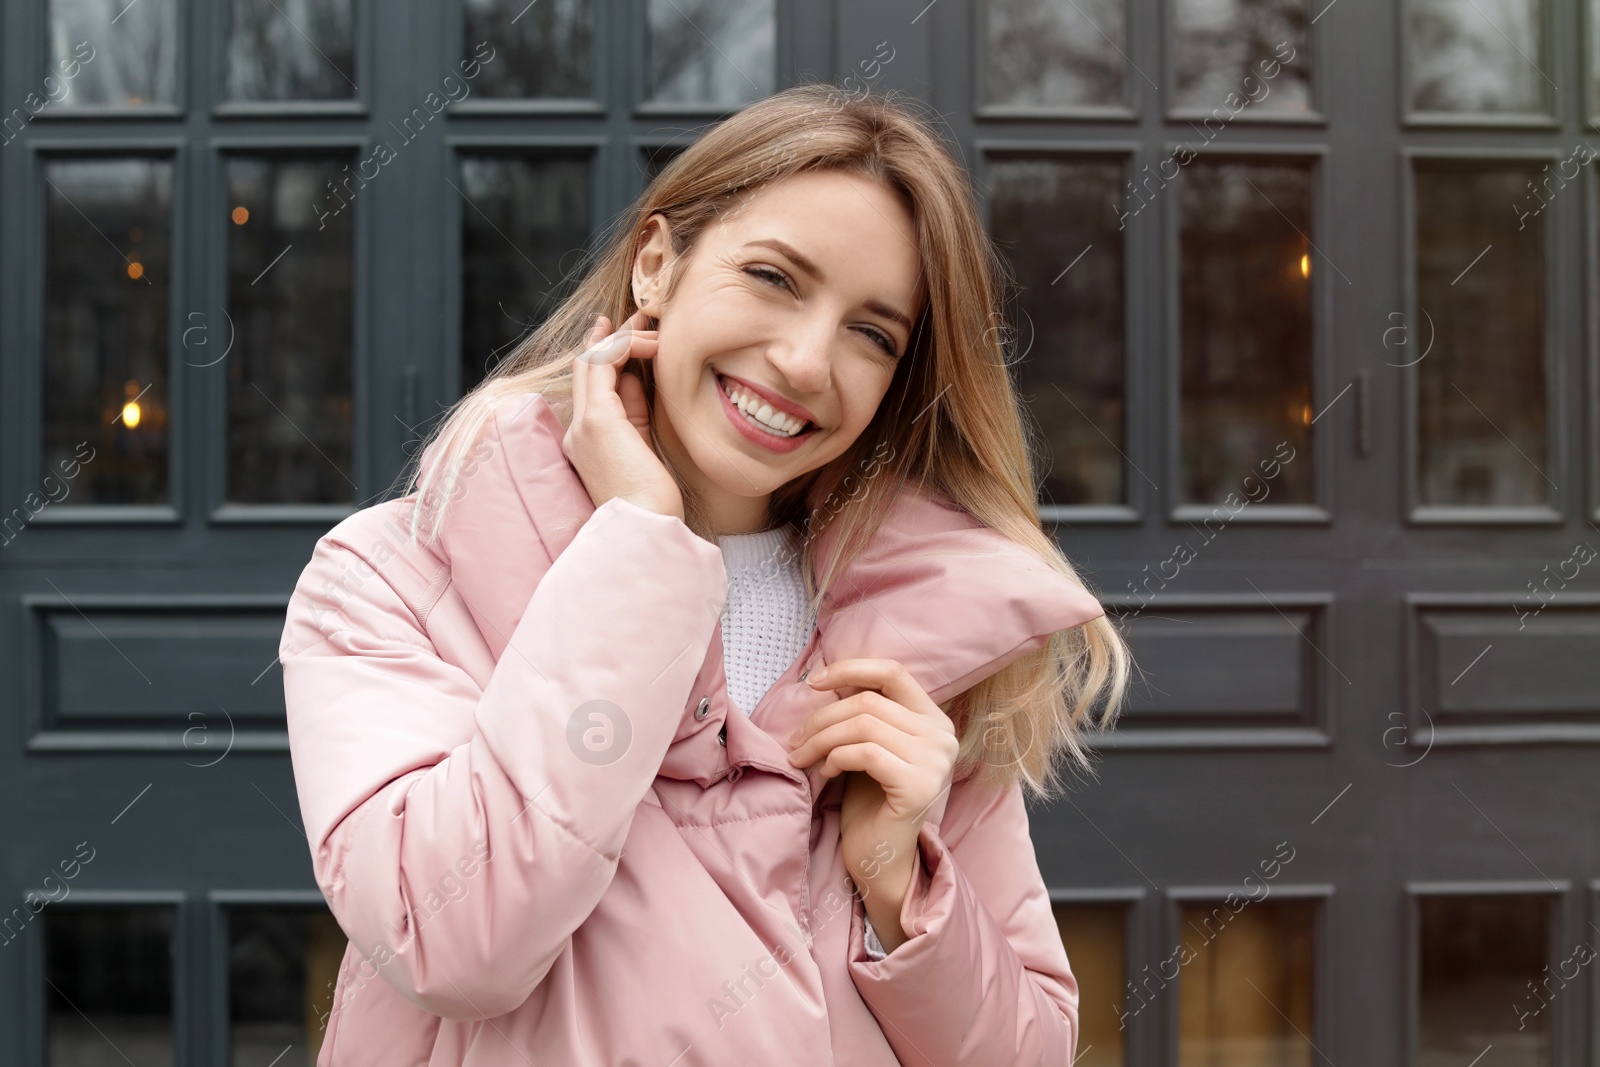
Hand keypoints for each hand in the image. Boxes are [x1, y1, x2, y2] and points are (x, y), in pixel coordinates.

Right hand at [564, 310, 682, 519]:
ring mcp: (583, 424)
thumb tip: (633, 379)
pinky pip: (604, 364)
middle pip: (587, 369)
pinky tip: (652, 343)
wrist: (645, 528)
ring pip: (592, 361)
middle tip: (641, 316)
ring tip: (653, 324)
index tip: (631, 337)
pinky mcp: (597, 419)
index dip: (610, 358)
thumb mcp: (643, 449)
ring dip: (623, 337)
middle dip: (613, 337)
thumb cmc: (653, 501)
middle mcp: (577, 431)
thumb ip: (635, 414)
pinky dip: (626, 346)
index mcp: (586, 444)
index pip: (593, 389)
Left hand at [785, 658, 959, 950]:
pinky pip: (865, 753)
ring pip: (863, 725)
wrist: (880, 857)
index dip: (850, 669)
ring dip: (821, 739)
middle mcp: (943, 736)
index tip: (814, 682)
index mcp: (934, 719)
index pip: (893, 672)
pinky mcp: (919, 785)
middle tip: (795, 740)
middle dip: (822, 717)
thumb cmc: (870, 799)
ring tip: (802, 757)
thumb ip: (863, 712)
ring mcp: (936, 761)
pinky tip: (826, 774)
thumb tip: (825, 677)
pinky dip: (836, 759)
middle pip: (869, 702)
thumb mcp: (868, 744)